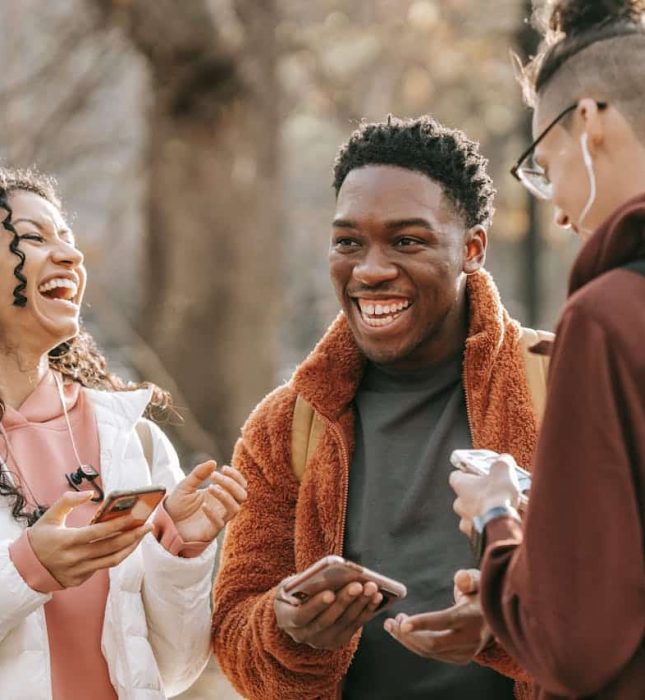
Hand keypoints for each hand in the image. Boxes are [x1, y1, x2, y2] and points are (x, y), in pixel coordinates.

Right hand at [28, 491, 151, 588]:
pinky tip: (126, 544)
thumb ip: (67, 501)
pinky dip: (116, 555)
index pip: (98, 533)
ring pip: (112, 561)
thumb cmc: (39, 539)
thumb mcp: (49, 516)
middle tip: (148, 525)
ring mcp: (78, 572)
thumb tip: (89, 494)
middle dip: (133, 536)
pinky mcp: (80, 580)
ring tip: (142, 535)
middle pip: (111, 548)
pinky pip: (103, 567)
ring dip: (130, 548)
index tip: (135, 517)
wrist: (23, 569)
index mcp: (67, 541)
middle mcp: (75, 559)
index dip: (118, 525)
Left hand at [164, 461, 246, 541]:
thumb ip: (198, 474)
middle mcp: (222, 506)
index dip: (235, 475)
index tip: (223, 468)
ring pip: (235, 508)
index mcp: (220, 493)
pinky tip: (203, 506)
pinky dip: (213, 513)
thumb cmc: (178, 505)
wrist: (166, 524)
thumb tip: (213, 462)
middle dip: (231, 483)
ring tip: (210, 488)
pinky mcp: (211, 531)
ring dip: (225, 496)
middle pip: (242, 495)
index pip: (239, 484)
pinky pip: (219, 523)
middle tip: (214, 476)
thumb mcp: (186, 485)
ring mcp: (218, 518)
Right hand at [274, 576, 382, 649]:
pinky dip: (366, 611)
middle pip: (326, 620)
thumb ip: (303, 582)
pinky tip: (376, 597)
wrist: (294, 611)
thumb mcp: (290, 584)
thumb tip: (327, 573)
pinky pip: (353, 626)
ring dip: (360, 605)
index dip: (316, 605)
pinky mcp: (336, 641)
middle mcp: (302, 635)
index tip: (330, 592)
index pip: (301, 615)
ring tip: (371, 588)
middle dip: (344, 601)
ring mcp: (320, 641)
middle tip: (358, 585)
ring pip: (343, 624)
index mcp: (286, 619)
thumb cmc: (293, 591)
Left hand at [384, 569, 491, 663]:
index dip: (423, 623)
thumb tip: (460, 578)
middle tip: (391, 621)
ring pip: (430, 652)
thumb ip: (469, 579)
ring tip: (392, 624)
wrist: (497, 616)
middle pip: (433, 643)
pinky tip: (403, 633)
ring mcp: (466, 652)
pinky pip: (433, 655)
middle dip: (408, 635)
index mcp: (472, 617)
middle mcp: (470, 639)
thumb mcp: (479, 581)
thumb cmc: (481, 593)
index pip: (445, 621)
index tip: (402, 622)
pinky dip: (415, 645)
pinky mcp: (461, 658)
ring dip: (407, 640)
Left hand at [450, 453, 521, 536]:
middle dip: (477, 495)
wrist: (501, 526)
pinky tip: (502, 524)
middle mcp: (459, 505)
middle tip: (493, 492)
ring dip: (483, 512)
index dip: (467, 473)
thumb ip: (502, 463)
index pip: (456, 476)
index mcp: (461, 486)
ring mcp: (466, 523)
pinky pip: (482, 531)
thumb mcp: (503, 470)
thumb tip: (504, 460)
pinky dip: (490, 527)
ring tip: (501, 510)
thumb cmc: (497, 497)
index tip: (477, 472)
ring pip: (472, 515)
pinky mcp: (476, 537)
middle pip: (464, 497)